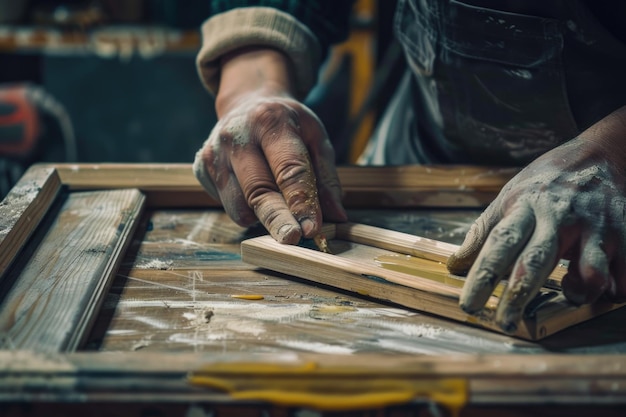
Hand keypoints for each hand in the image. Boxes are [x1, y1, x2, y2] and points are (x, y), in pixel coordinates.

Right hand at [194, 48, 346, 243]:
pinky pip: (228, 205)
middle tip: (292, 240)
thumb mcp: (315, 138)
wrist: (246, 103)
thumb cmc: (285, 124)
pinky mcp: (202, 168)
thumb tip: (336, 216)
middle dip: (277, 219)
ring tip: (279, 208)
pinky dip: (247, 209)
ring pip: (240, 204)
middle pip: (258, 190)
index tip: (312, 228)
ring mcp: (214, 153)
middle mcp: (236, 137)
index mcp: (270, 122)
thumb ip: (327, 178)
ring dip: (263, 217)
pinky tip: (256, 191)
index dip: (301, 202)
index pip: (288, 169)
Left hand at [447, 106, 625, 333]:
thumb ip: (484, 231)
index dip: (482, 276)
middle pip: (536, 260)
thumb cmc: (546, 182)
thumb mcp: (509, 197)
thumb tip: (455, 264)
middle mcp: (558, 216)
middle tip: (504, 323)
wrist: (598, 153)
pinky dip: (614, 287)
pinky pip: (622, 271)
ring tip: (572, 294)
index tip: (469, 305)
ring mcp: (593, 224)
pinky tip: (604, 289)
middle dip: (518, 296)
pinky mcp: (623, 232)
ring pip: (589, 269)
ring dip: (580, 291)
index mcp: (525, 207)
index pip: (498, 244)